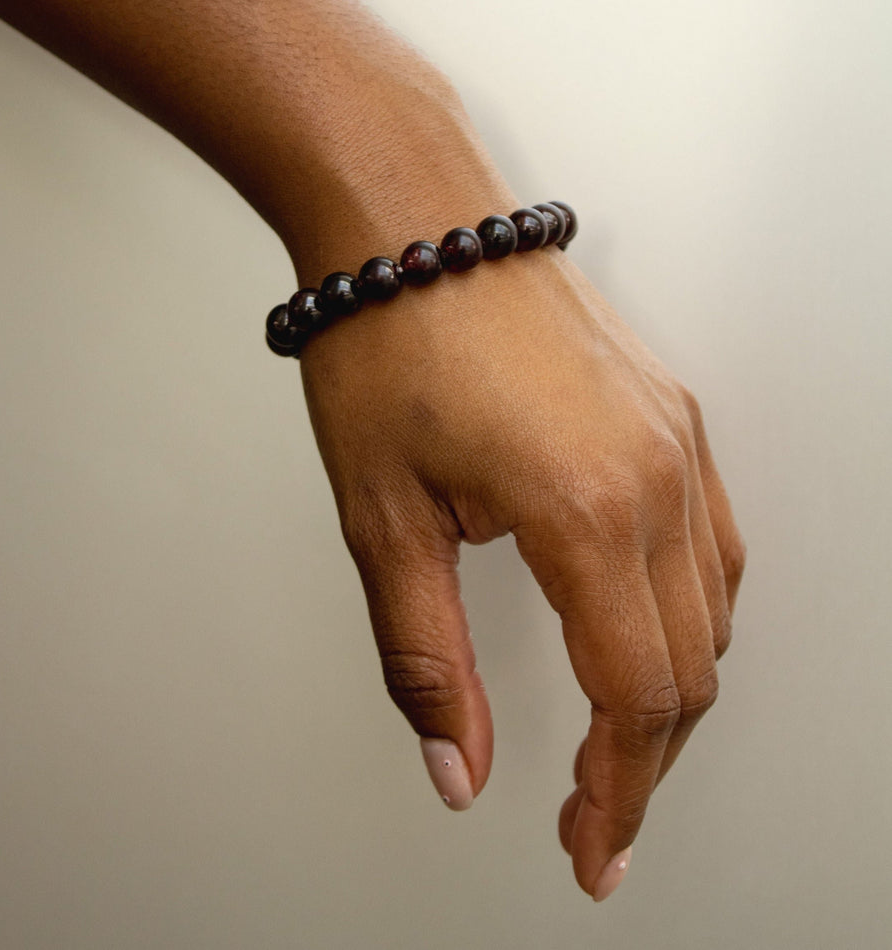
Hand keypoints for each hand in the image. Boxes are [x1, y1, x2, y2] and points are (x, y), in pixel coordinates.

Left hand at [300, 248, 744, 899]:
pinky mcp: (672, 417)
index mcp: (583, 508)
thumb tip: (460, 766)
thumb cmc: (388, 346)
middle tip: (590, 817)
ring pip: (715, 614)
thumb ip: (425, 660)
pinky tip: (652, 640)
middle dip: (642, 763)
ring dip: (671, 695)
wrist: (416, 227)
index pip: (633, 699)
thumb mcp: (382, 521)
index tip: (589, 847)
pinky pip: (717, 545)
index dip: (616, 794)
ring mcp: (676, 440)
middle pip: (688, 670)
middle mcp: (655, 475)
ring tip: (616, 747)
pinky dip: (691, 618)